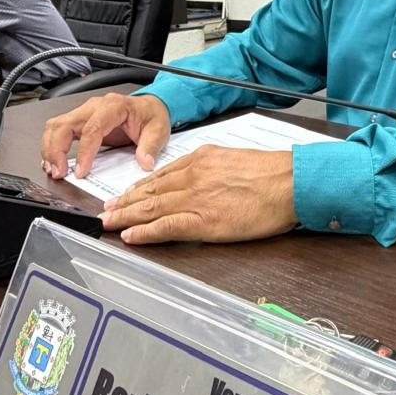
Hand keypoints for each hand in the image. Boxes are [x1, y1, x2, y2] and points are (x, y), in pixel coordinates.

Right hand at [40, 92, 171, 179]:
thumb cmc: (151, 116)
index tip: (81, 171)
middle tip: (59, 172)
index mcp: (113, 107)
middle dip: (56, 150)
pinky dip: (52, 146)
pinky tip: (53, 162)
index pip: (92, 129)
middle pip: (64, 125)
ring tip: (53, 170)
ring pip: (56, 126)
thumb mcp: (158, 131)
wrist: (149, 107)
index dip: (84, 152)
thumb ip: (150, 147)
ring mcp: (85, 113)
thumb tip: (144, 163)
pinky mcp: (80, 121)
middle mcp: (94, 107)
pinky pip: (58, 130)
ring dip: (50, 148)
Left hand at [99, 146, 297, 243]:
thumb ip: (215, 168)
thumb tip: (207, 180)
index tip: (127, 194)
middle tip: (106, 211)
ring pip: (150, 207)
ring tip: (109, 223)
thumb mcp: (236, 160)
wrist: (289, 182)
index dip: (140, 187)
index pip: (162, 175)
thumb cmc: (273, 174)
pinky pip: (166, 226)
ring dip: (126, 216)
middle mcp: (192, 176)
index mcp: (201, 159)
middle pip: (149, 191)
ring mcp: (195, 198)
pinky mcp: (203, 220)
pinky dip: (145, 231)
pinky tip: (131, 235)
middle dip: (124, 202)